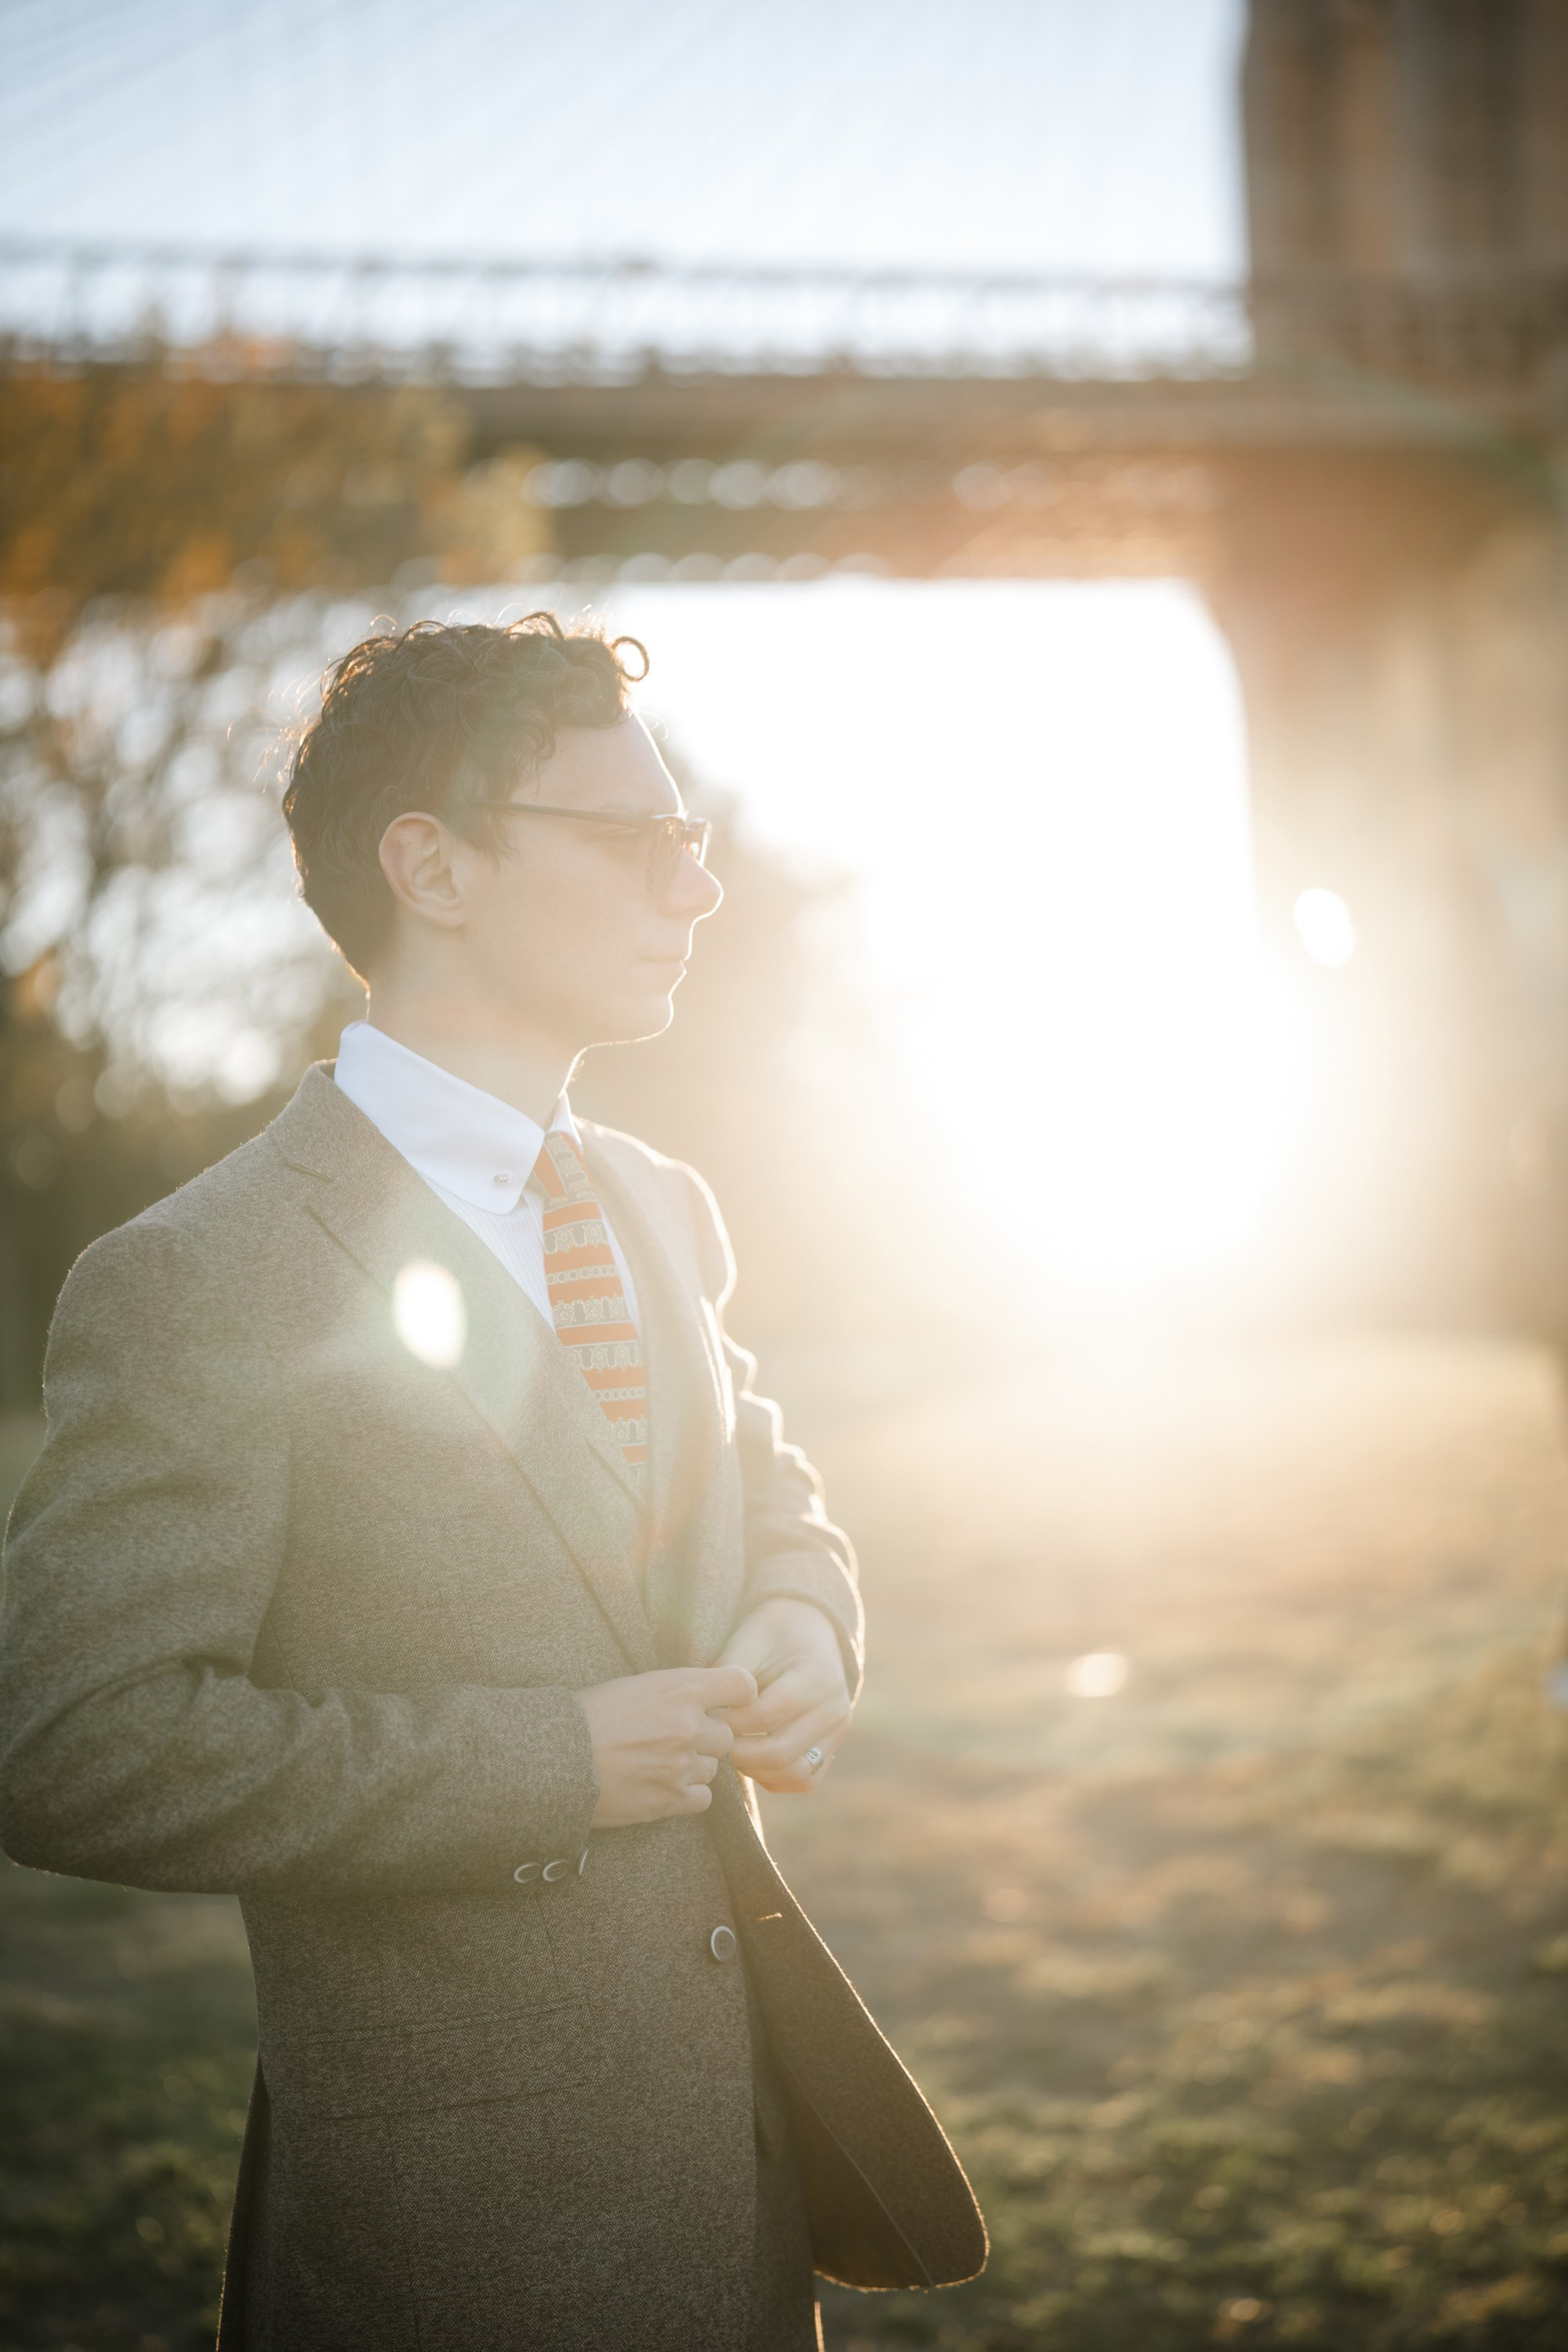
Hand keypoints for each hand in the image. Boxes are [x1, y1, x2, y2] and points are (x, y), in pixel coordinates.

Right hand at [577, 1666, 756, 1828]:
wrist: (554, 1757)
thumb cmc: (587, 1716)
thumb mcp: (635, 1686)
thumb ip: (675, 1692)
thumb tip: (704, 1701)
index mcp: (680, 1688)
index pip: (742, 1686)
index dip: (738, 1696)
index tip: (726, 1704)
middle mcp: (688, 1726)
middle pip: (725, 1735)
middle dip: (704, 1738)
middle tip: (671, 1740)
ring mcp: (681, 1765)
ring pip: (712, 1768)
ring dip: (691, 1767)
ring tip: (655, 1763)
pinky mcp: (670, 1800)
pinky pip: (702, 1799)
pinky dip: (686, 1795)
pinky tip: (661, 1786)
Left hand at [719, 1598, 852, 1793]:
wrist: (810, 1632)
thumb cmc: (772, 1634)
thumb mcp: (749, 1641)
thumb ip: (729, 1677)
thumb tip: (706, 1717)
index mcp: (817, 1677)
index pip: (767, 1714)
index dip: (730, 1720)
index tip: (707, 1713)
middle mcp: (835, 1709)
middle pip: (780, 1752)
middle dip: (737, 1751)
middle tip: (713, 1738)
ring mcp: (837, 1733)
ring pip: (794, 1775)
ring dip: (756, 1769)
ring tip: (732, 1747)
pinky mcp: (832, 1749)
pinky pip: (803, 1780)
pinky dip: (773, 1776)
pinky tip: (751, 1757)